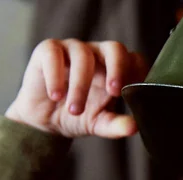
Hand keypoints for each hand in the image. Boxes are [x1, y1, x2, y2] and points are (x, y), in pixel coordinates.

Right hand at [5, 39, 146, 137]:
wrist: (44, 121)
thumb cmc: (78, 116)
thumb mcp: (99, 123)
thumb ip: (117, 125)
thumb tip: (135, 127)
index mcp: (116, 69)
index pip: (134, 60)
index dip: (138, 73)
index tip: (135, 94)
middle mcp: (98, 54)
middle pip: (115, 48)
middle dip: (117, 69)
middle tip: (113, 92)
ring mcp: (74, 49)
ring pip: (83, 56)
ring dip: (80, 85)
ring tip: (75, 110)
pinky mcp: (48, 50)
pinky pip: (54, 54)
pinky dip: (55, 76)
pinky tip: (56, 96)